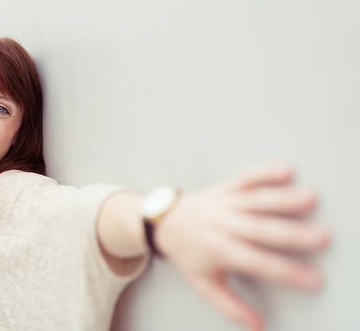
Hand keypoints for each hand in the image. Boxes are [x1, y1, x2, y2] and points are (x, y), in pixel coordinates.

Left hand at [154, 163, 330, 330]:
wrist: (164, 221)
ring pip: (255, 201)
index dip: (284, 272)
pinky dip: (264, 172)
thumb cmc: (187, 254)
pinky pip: (245, 177)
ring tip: (311, 199)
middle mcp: (223, 225)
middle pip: (259, 230)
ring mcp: (224, 204)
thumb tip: (258, 327)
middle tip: (321, 238)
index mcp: (219, 251)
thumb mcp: (204, 283)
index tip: (312, 279)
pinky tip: (287, 170)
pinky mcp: (224, 187)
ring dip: (283, 199)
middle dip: (291, 234)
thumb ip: (230, 305)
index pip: (256, 263)